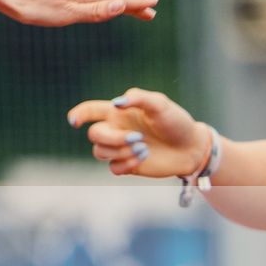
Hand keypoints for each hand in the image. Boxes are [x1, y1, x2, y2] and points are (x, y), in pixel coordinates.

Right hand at [68, 88, 208, 177]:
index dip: (78, 114)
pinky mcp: (127, 165)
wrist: (191, 148)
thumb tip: (116, 104)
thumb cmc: (176, 122)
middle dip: (112, 138)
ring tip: (144, 148)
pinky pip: (112, 168)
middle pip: (93, 135)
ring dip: (121, 151)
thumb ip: (138, 98)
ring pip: (99, 152)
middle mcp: (116, 131)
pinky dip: (125, 164)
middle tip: (137, 138)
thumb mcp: (161, 104)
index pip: (90, 111)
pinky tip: (143, 159)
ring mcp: (120, 149)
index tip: (74, 121)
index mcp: (119, 114)